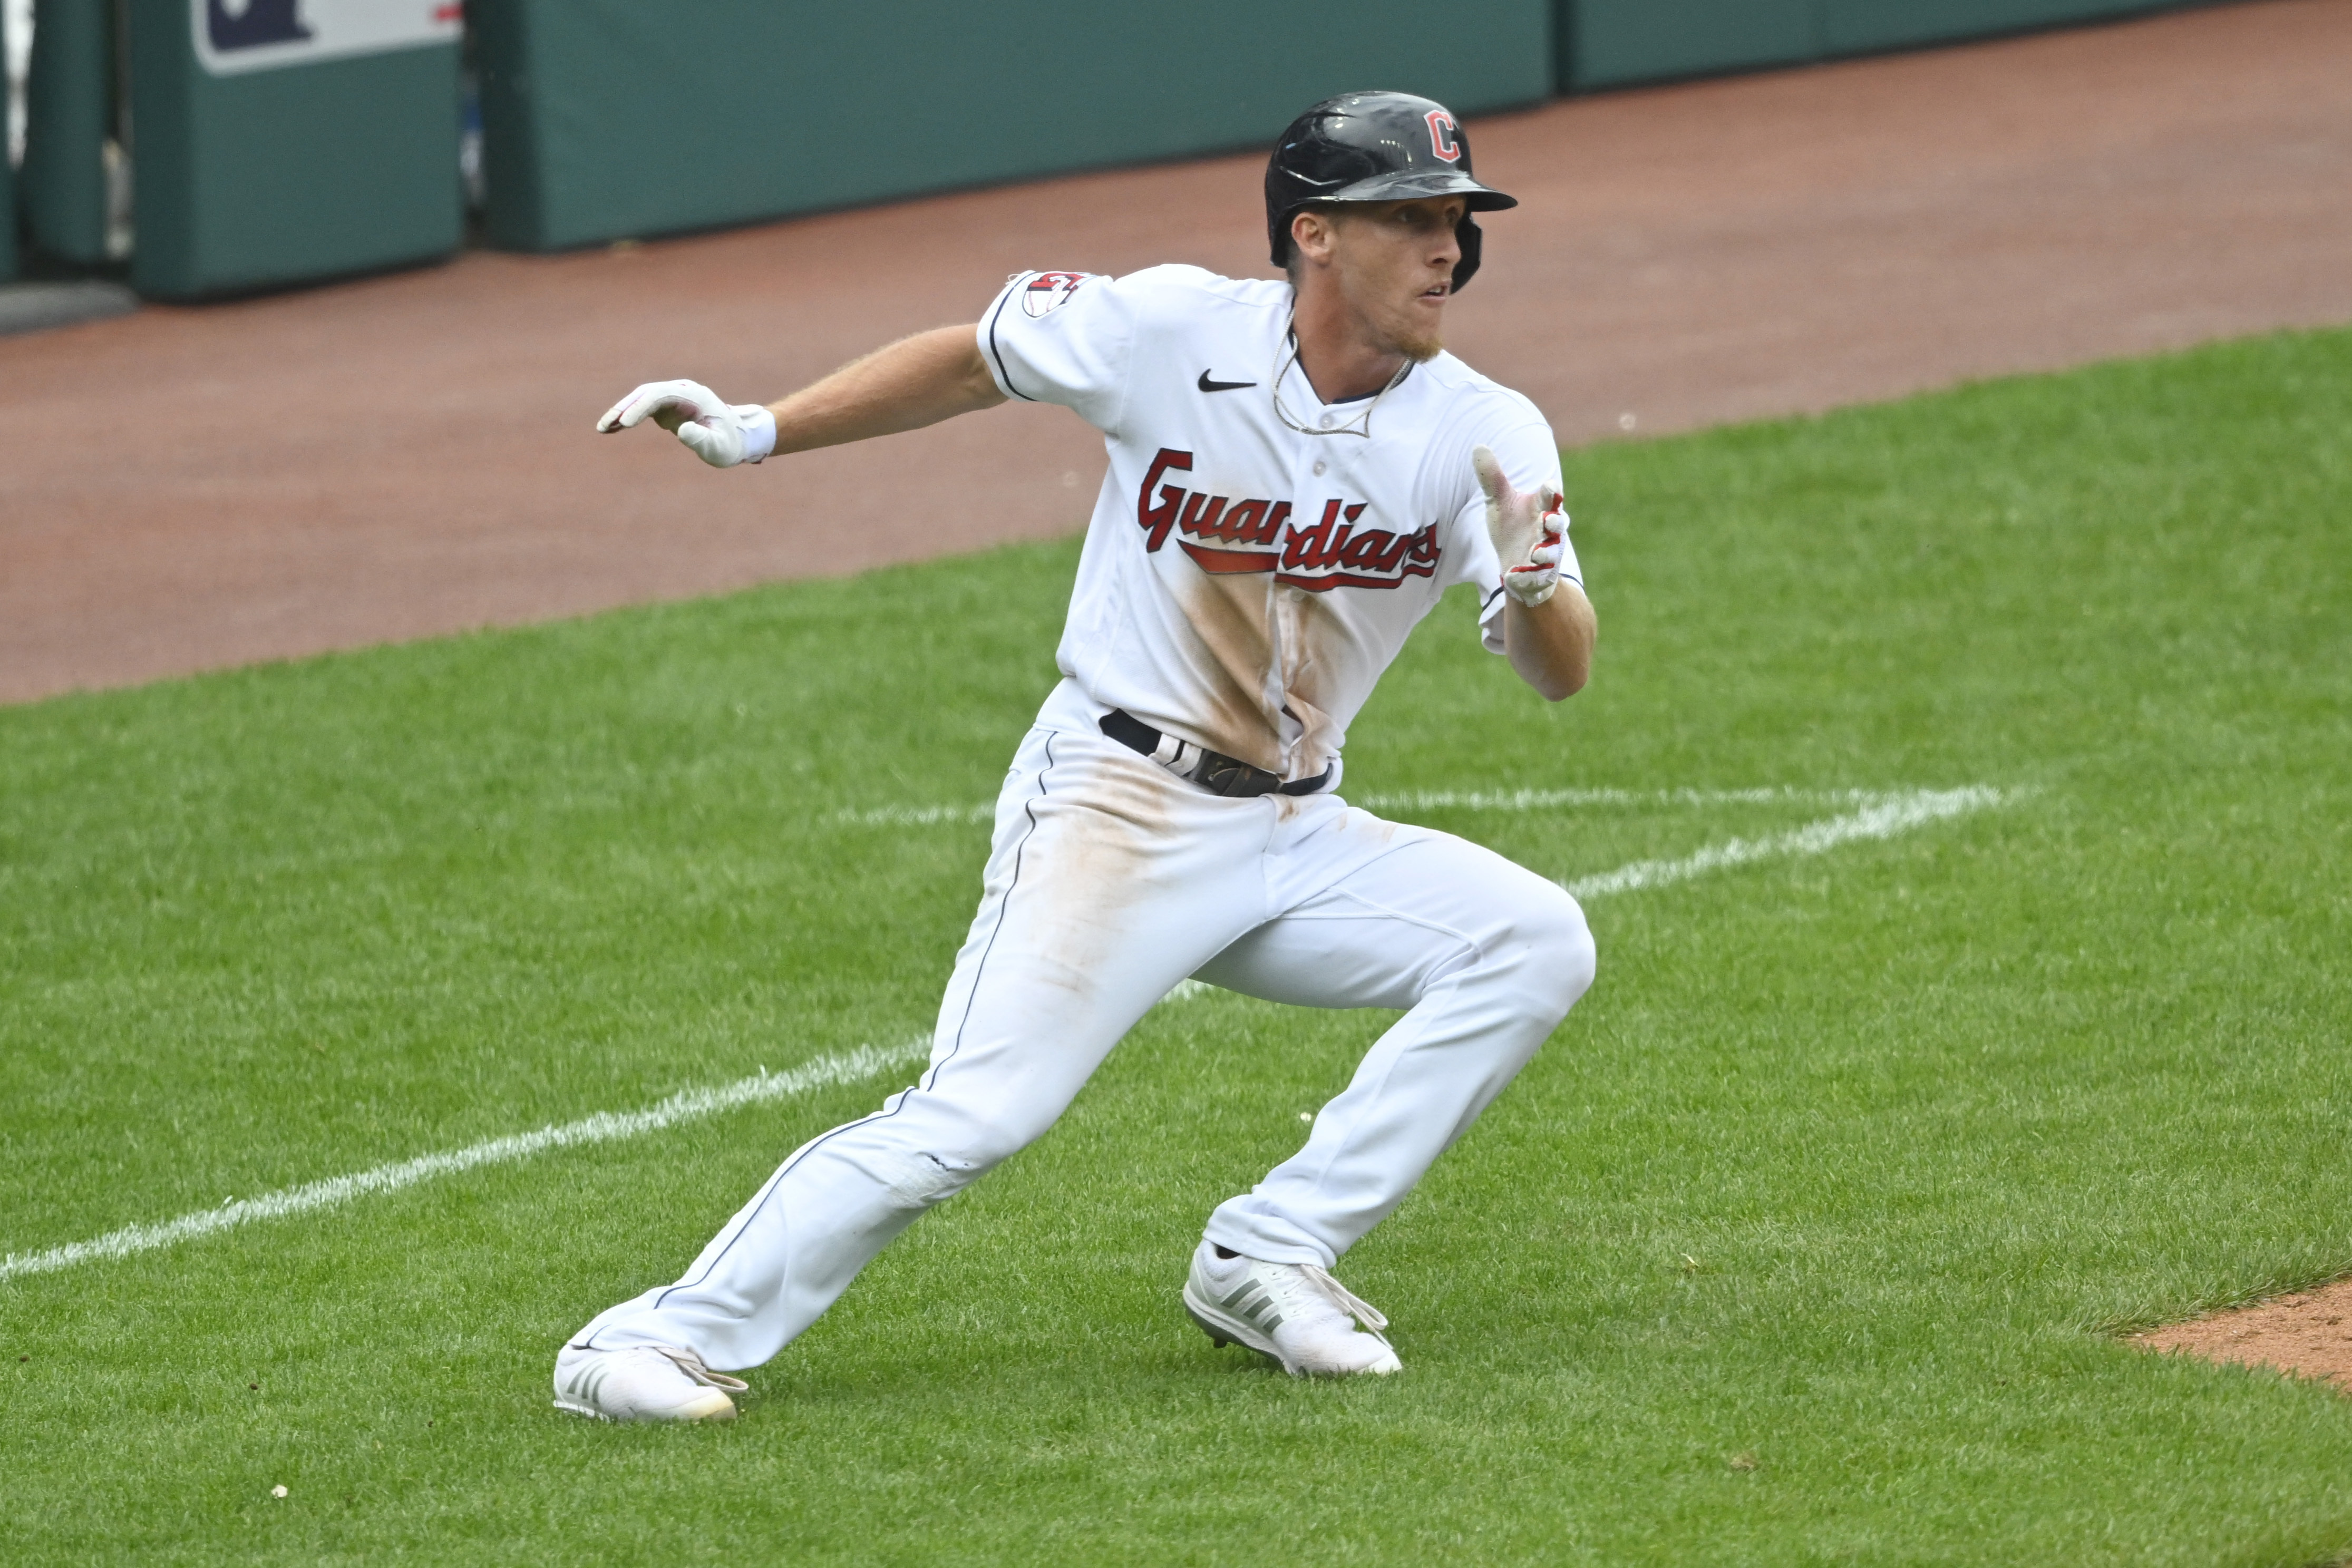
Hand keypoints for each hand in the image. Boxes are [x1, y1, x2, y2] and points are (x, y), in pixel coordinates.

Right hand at [595, 379, 775, 467]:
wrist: (739, 437)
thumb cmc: (731, 444)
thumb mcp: (720, 448)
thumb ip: (703, 440)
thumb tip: (682, 430)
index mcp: (693, 396)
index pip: (660, 396)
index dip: (640, 408)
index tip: (624, 424)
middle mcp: (681, 391)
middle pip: (645, 394)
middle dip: (623, 409)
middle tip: (604, 426)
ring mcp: (673, 397)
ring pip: (641, 400)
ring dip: (621, 413)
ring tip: (602, 429)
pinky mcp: (667, 407)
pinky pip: (643, 409)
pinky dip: (627, 418)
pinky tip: (611, 429)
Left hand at [1473, 444, 1568, 606]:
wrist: (1516, 567)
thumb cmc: (1512, 528)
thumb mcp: (1499, 502)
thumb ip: (1492, 478)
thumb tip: (1478, 445)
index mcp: (1541, 508)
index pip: (1550, 497)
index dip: (1551, 492)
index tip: (1550, 486)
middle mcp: (1548, 530)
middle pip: (1557, 524)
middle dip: (1554, 523)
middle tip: (1548, 520)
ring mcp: (1546, 554)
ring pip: (1550, 554)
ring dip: (1544, 553)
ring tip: (1534, 554)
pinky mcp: (1539, 576)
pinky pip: (1535, 577)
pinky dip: (1525, 577)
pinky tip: (1512, 577)